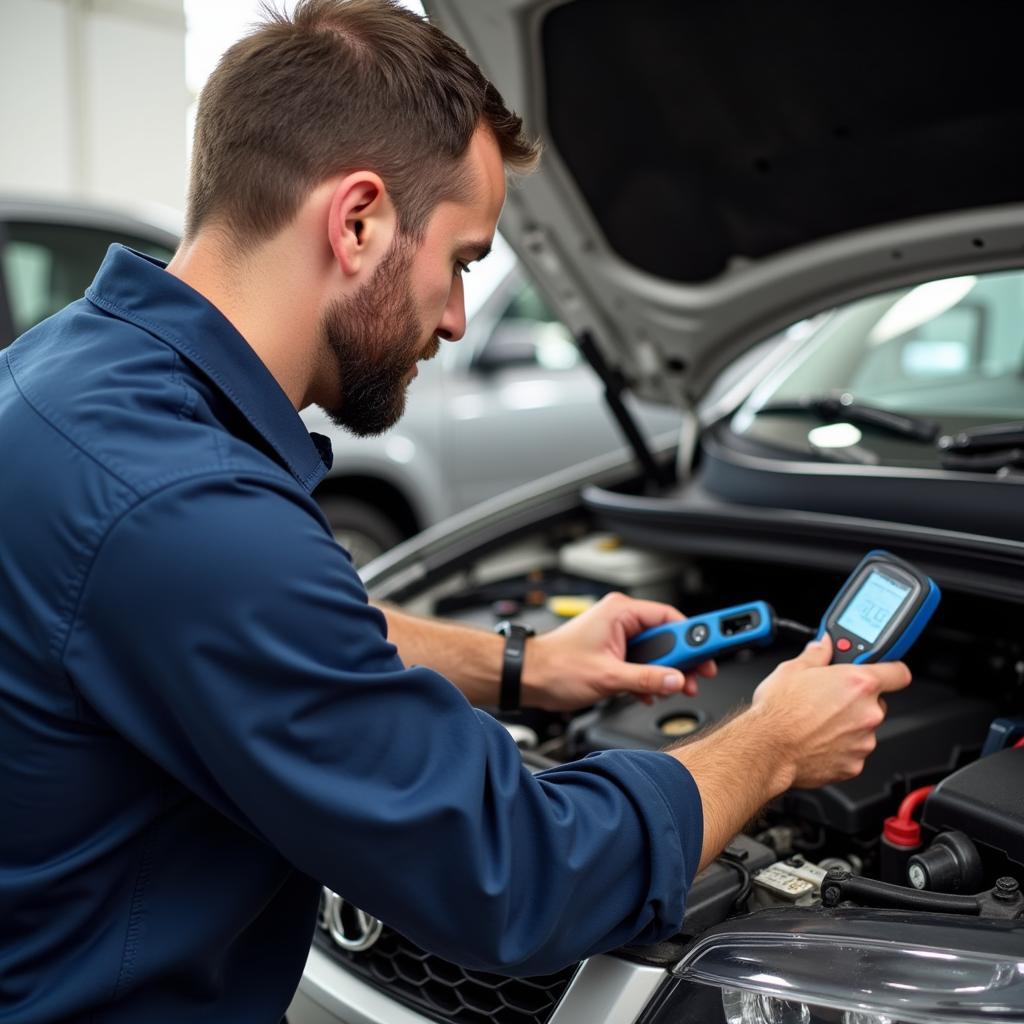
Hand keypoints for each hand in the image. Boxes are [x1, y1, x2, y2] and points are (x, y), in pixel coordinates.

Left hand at [520, 591, 716, 711]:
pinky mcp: (612, 652)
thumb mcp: (608, 677)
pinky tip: (646, 693)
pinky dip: (647, 678)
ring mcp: (616, 635)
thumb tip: (675, 680)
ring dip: (663, 674)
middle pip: (667, 636)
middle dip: (681, 660)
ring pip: (655, 652)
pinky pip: (641, 662)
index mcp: (621, 612)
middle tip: (696, 678)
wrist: (527, 678)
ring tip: (668, 690)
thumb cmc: (555, 667)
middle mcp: (620, 618)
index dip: (696, 636)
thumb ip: (646, 679)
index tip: (716, 646)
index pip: (671, 617)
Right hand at [750, 634, 911, 790]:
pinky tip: (817, 740)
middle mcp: (868, 713)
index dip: (890, 670)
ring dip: (848, 725)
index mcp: (858, 683)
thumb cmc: (779, 711)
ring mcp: (863, 741)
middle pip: (878, 702)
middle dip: (858, 700)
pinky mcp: (854, 765)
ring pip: (864, 728)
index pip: (898, 673)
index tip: (883, 671)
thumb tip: (823, 646)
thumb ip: (816, 655)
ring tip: (818, 722)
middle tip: (830, 699)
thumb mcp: (792, 669)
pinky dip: (840, 747)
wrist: (767, 748)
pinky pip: (853, 751)